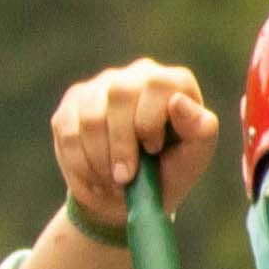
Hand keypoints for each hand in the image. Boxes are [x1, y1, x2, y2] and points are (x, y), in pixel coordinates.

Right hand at [49, 61, 220, 231]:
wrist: (130, 194)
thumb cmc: (170, 171)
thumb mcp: (194, 158)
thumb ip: (200, 131)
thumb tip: (179, 102)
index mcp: (173, 82)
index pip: (156, 84)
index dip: (150, 121)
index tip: (153, 150)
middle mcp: (136, 75)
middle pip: (119, 94)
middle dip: (121, 145)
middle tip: (126, 178)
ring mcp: (101, 86)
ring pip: (90, 116)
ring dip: (100, 159)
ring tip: (113, 182)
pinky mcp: (72, 105)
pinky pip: (68, 131)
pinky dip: (81, 164)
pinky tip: (95, 179)